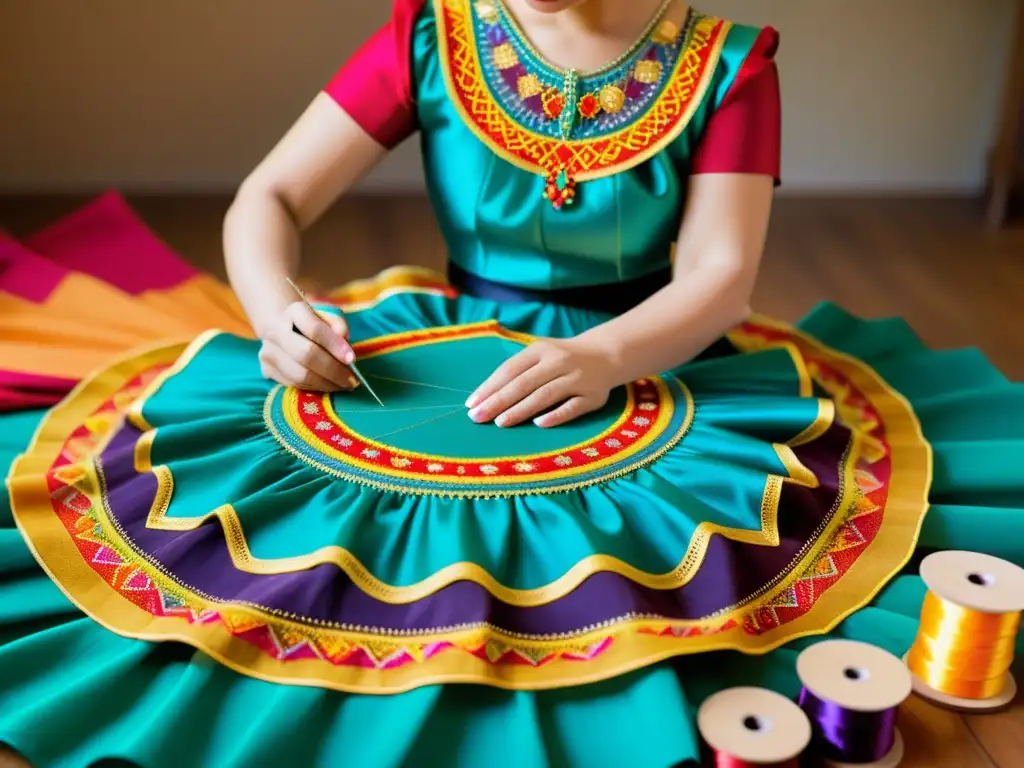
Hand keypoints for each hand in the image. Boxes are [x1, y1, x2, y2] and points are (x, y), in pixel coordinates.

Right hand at [258, 301, 357, 391]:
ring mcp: (268, 352)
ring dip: (327, 384)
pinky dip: (316, 387)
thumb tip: (344, 339)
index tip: (352, 359)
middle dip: (333, 371)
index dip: (334, 345)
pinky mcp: (267, 369)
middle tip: (352, 381)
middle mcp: (275, 331)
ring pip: (300, 375)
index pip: (315, 329)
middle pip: (306, 355)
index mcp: (293, 311)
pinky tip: (329, 385)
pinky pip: (295, 384)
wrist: (282, 326)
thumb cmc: (313, 322)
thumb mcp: (328, 316)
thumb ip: (339, 325)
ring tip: (344, 385)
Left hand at [465, 337, 616, 427]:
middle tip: (478, 417)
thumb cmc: (561, 359)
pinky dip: (555, 415)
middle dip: (498, 401)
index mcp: (541, 350)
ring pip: (545, 395)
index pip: (510, 369)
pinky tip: (538, 424)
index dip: (490, 387)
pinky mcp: (593, 396)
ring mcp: (577, 378)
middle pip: (524, 383)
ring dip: (521, 409)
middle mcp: (559, 361)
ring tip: (501, 422)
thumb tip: (484, 397)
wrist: (605, 355)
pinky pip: (572, 407)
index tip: (471, 404)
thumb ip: (517, 371)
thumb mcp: (540, 355)